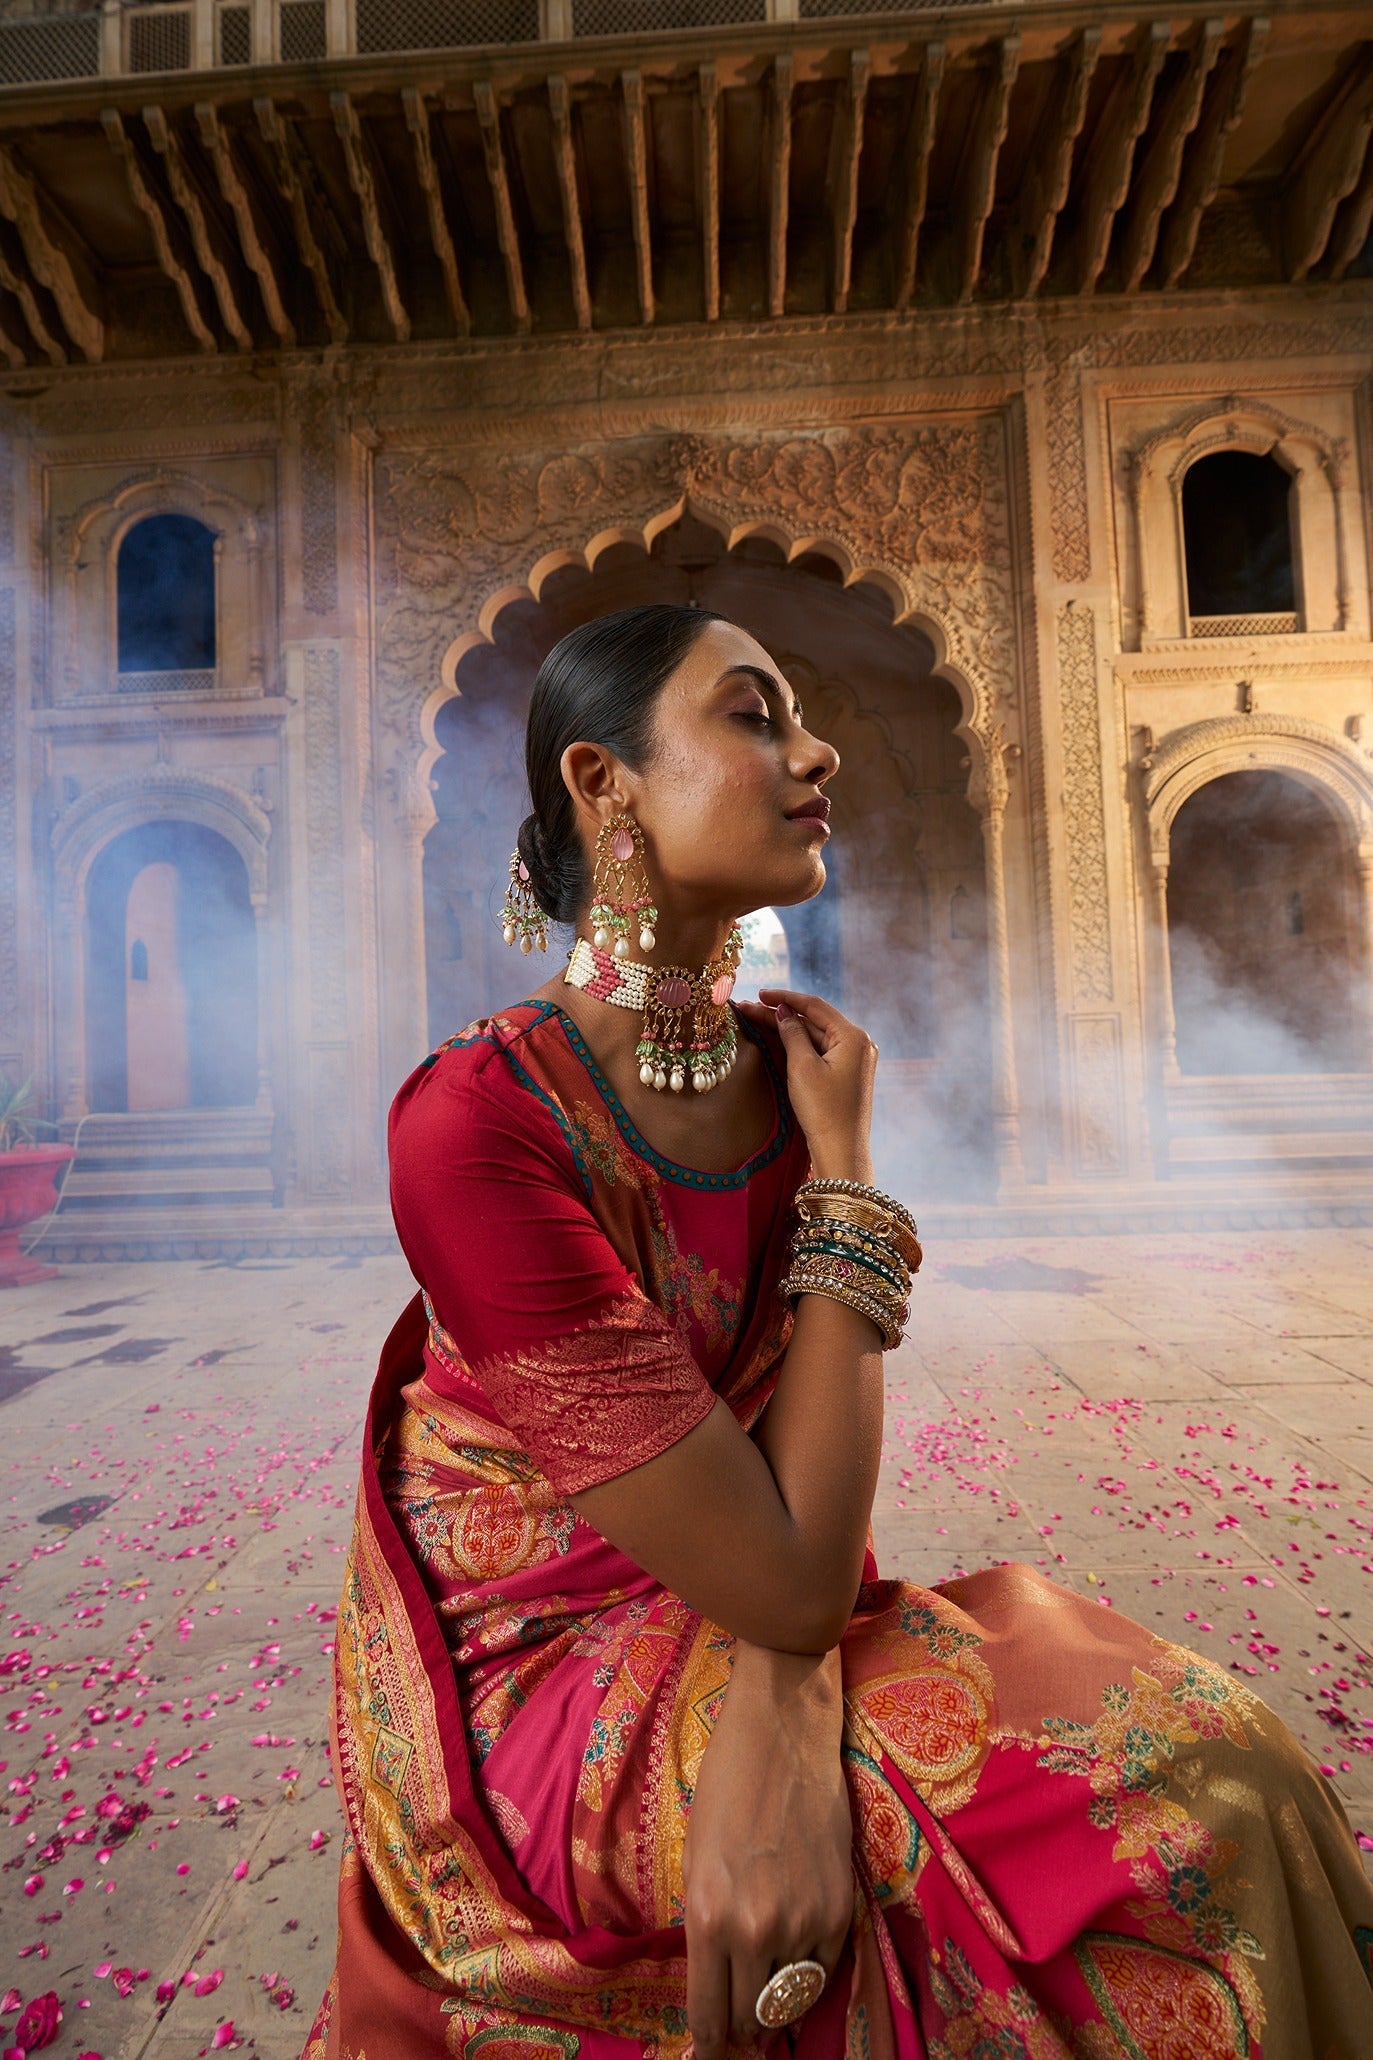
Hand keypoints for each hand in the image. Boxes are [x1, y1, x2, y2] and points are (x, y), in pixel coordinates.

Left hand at [682, 1646, 852, 2056]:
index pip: (709, 2017)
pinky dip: (811, 1967)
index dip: (709, 2045)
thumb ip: (706, 1925)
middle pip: (751, 2018)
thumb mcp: (695, 1861)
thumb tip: (719, 1981)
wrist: (782, 1735)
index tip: (710, 2053)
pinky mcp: (840, 1908)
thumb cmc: (726, 1788)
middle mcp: (754, 1930)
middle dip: (742, 2025)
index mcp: (706, 1916)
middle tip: (740, 2019)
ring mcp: (802, 1921)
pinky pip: (825, 1967)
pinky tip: (799, 1944)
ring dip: (779, 1997)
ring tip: (769, 1980)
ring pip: (791, 1999)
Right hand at [739, 990, 876, 1180]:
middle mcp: (859, 1044)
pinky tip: (776, 1038)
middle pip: (814, 1021)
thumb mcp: (802, 1066)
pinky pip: (820, 1051)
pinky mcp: (846, 1074)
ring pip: (815, 1036)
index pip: (815, 1006)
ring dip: (787, 1029)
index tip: (759, 993)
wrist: (841, 1150)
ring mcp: (854, 1060)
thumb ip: (792, 1033)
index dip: (785, 998)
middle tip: (748, 1008)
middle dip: (780, 1014)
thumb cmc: (823, 1110)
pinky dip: (798, 1045)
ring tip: (755, 1019)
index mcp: (854, 1036)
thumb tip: (783, 1011)